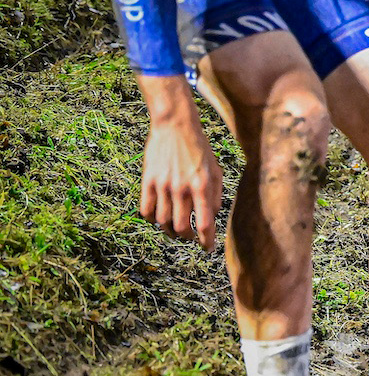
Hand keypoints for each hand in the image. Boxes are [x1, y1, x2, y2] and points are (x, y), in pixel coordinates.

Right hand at [138, 76, 221, 249]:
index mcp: (202, 186)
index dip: (207, 241)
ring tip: (176, 230)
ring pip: (163, 222)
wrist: (175, 126)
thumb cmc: (200, 149)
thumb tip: (212, 217)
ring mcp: (163, 185)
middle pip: (181, 227)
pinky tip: (159, 219)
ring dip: (170, 231)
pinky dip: (152, 220)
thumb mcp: (216, 170)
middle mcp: (182, 188)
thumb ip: (215, 195)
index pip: (204, 223)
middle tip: (191, 238)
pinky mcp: (148, 181)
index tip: (208, 248)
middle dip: (188, 238)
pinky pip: (146, 210)